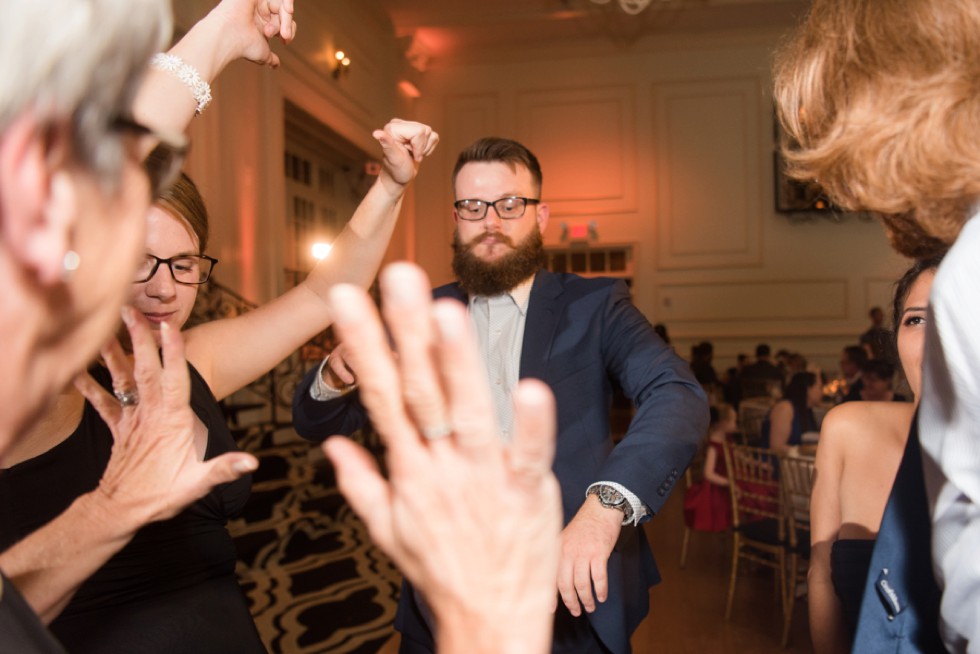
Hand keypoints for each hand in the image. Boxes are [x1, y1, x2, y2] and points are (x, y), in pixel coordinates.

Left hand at [74, 307, 256, 526]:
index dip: (172, 351)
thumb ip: (224, 469)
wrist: (120, 512)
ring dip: (115, 352)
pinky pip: (101, 402)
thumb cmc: (160, 497)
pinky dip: (88, 384)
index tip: (168, 324)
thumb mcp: (197, 484)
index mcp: (171, 421)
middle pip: (145, 369)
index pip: (175, 379)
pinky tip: (75, 369)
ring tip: (107, 325)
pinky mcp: (119, 428)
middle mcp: (149, 414)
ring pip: (123, 379)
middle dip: (139, 338)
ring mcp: (131, 419)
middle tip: (130, 310)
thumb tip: (251, 463)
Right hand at [206, 0, 296, 68]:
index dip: (289, 31)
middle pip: (284, 13)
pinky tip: (288, 10)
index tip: (285, 41)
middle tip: (283, 36)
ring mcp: (257, 1)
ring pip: (281, 5)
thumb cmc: (243, 46)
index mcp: (261, 23)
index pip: (284, 22)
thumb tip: (275, 65)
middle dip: (286, 26)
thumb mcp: (263, 54)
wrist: (230, 36)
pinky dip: (287, 2)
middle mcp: (259, 12)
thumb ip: (270, 58)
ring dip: (284, 19)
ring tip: (274, 30)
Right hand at [322, 263, 560, 653]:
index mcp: (408, 469)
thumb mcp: (387, 531)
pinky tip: (529, 387)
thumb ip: (361, 483)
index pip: (381, 395)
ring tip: (446, 311)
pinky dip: (530, 424)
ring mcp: (484, 477)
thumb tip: (333, 448)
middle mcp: (441, 465)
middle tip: (397, 277)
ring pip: (468, 412)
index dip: (364, 345)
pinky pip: (529, 453)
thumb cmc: (441, 572)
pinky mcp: (527, 492)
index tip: (347, 298)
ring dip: (457, 363)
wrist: (488, 623)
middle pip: (420, 390)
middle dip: (406, 331)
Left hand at [373, 119, 439, 192]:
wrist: (399, 176)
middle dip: (421, 147)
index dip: (418, 146)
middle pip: (425, 130)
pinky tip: (418, 152)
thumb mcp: (393, 157)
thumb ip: (387, 143)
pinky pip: (433, 136)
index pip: (419, 131)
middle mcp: (400, 124)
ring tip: (413, 154)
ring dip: (424, 148)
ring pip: (430, 133)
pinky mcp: (418, 133)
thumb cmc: (395, 169)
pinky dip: (429, 148)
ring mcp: (410, 127)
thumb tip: (376, 133)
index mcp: (393, 127)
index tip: (409, 154)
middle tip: (411, 155)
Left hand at [556, 494, 622, 615]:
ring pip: (582, 584)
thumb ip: (561, 556)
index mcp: (558, 549)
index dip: (550, 595)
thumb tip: (560, 579)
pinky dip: (600, 590)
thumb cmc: (584, 525)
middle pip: (566, 584)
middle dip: (571, 601)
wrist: (601, 509)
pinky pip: (599, 577)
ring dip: (587, 599)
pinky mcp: (599, 553)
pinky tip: (602, 596)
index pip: (550, 576)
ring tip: (590, 607)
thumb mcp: (566, 538)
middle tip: (576, 611)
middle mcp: (568, 552)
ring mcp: (583, 552)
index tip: (551, 610)